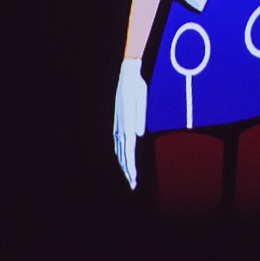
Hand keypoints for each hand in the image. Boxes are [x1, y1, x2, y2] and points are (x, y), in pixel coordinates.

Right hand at [112, 59, 146, 188]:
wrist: (128, 76)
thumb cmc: (137, 87)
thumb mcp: (141, 99)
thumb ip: (140, 116)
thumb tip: (138, 133)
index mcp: (126, 121)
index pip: (129, 149)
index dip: (131, 165)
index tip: (133, 177)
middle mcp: (120, 125)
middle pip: (123, 153)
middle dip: (128, 169)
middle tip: (132, 184)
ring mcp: (118, 124)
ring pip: (120, 149)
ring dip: (124, 163)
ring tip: (128, 176)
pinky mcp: (119, 122)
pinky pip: (119, 142)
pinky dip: (121, 153)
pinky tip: (122, 159)